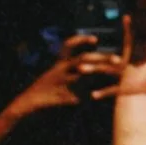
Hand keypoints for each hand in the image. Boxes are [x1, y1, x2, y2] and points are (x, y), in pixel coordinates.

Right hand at [7, 34, 123, 116]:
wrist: (27, 104)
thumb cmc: (43, 90)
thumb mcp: (53, 75)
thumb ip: (68, 70)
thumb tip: (85, 66)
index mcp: (59, 64)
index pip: (68, 45)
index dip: (81, 40)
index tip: (95, 40)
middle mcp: (60, 70)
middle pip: (84, 58)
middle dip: (102, 58)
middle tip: (118, 60)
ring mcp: (62, 83)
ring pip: (85, 74)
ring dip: (101, 73)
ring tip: (116, 75)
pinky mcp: (65, 96)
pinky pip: (82, 95)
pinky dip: (93, 96)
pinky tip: (103, 96)